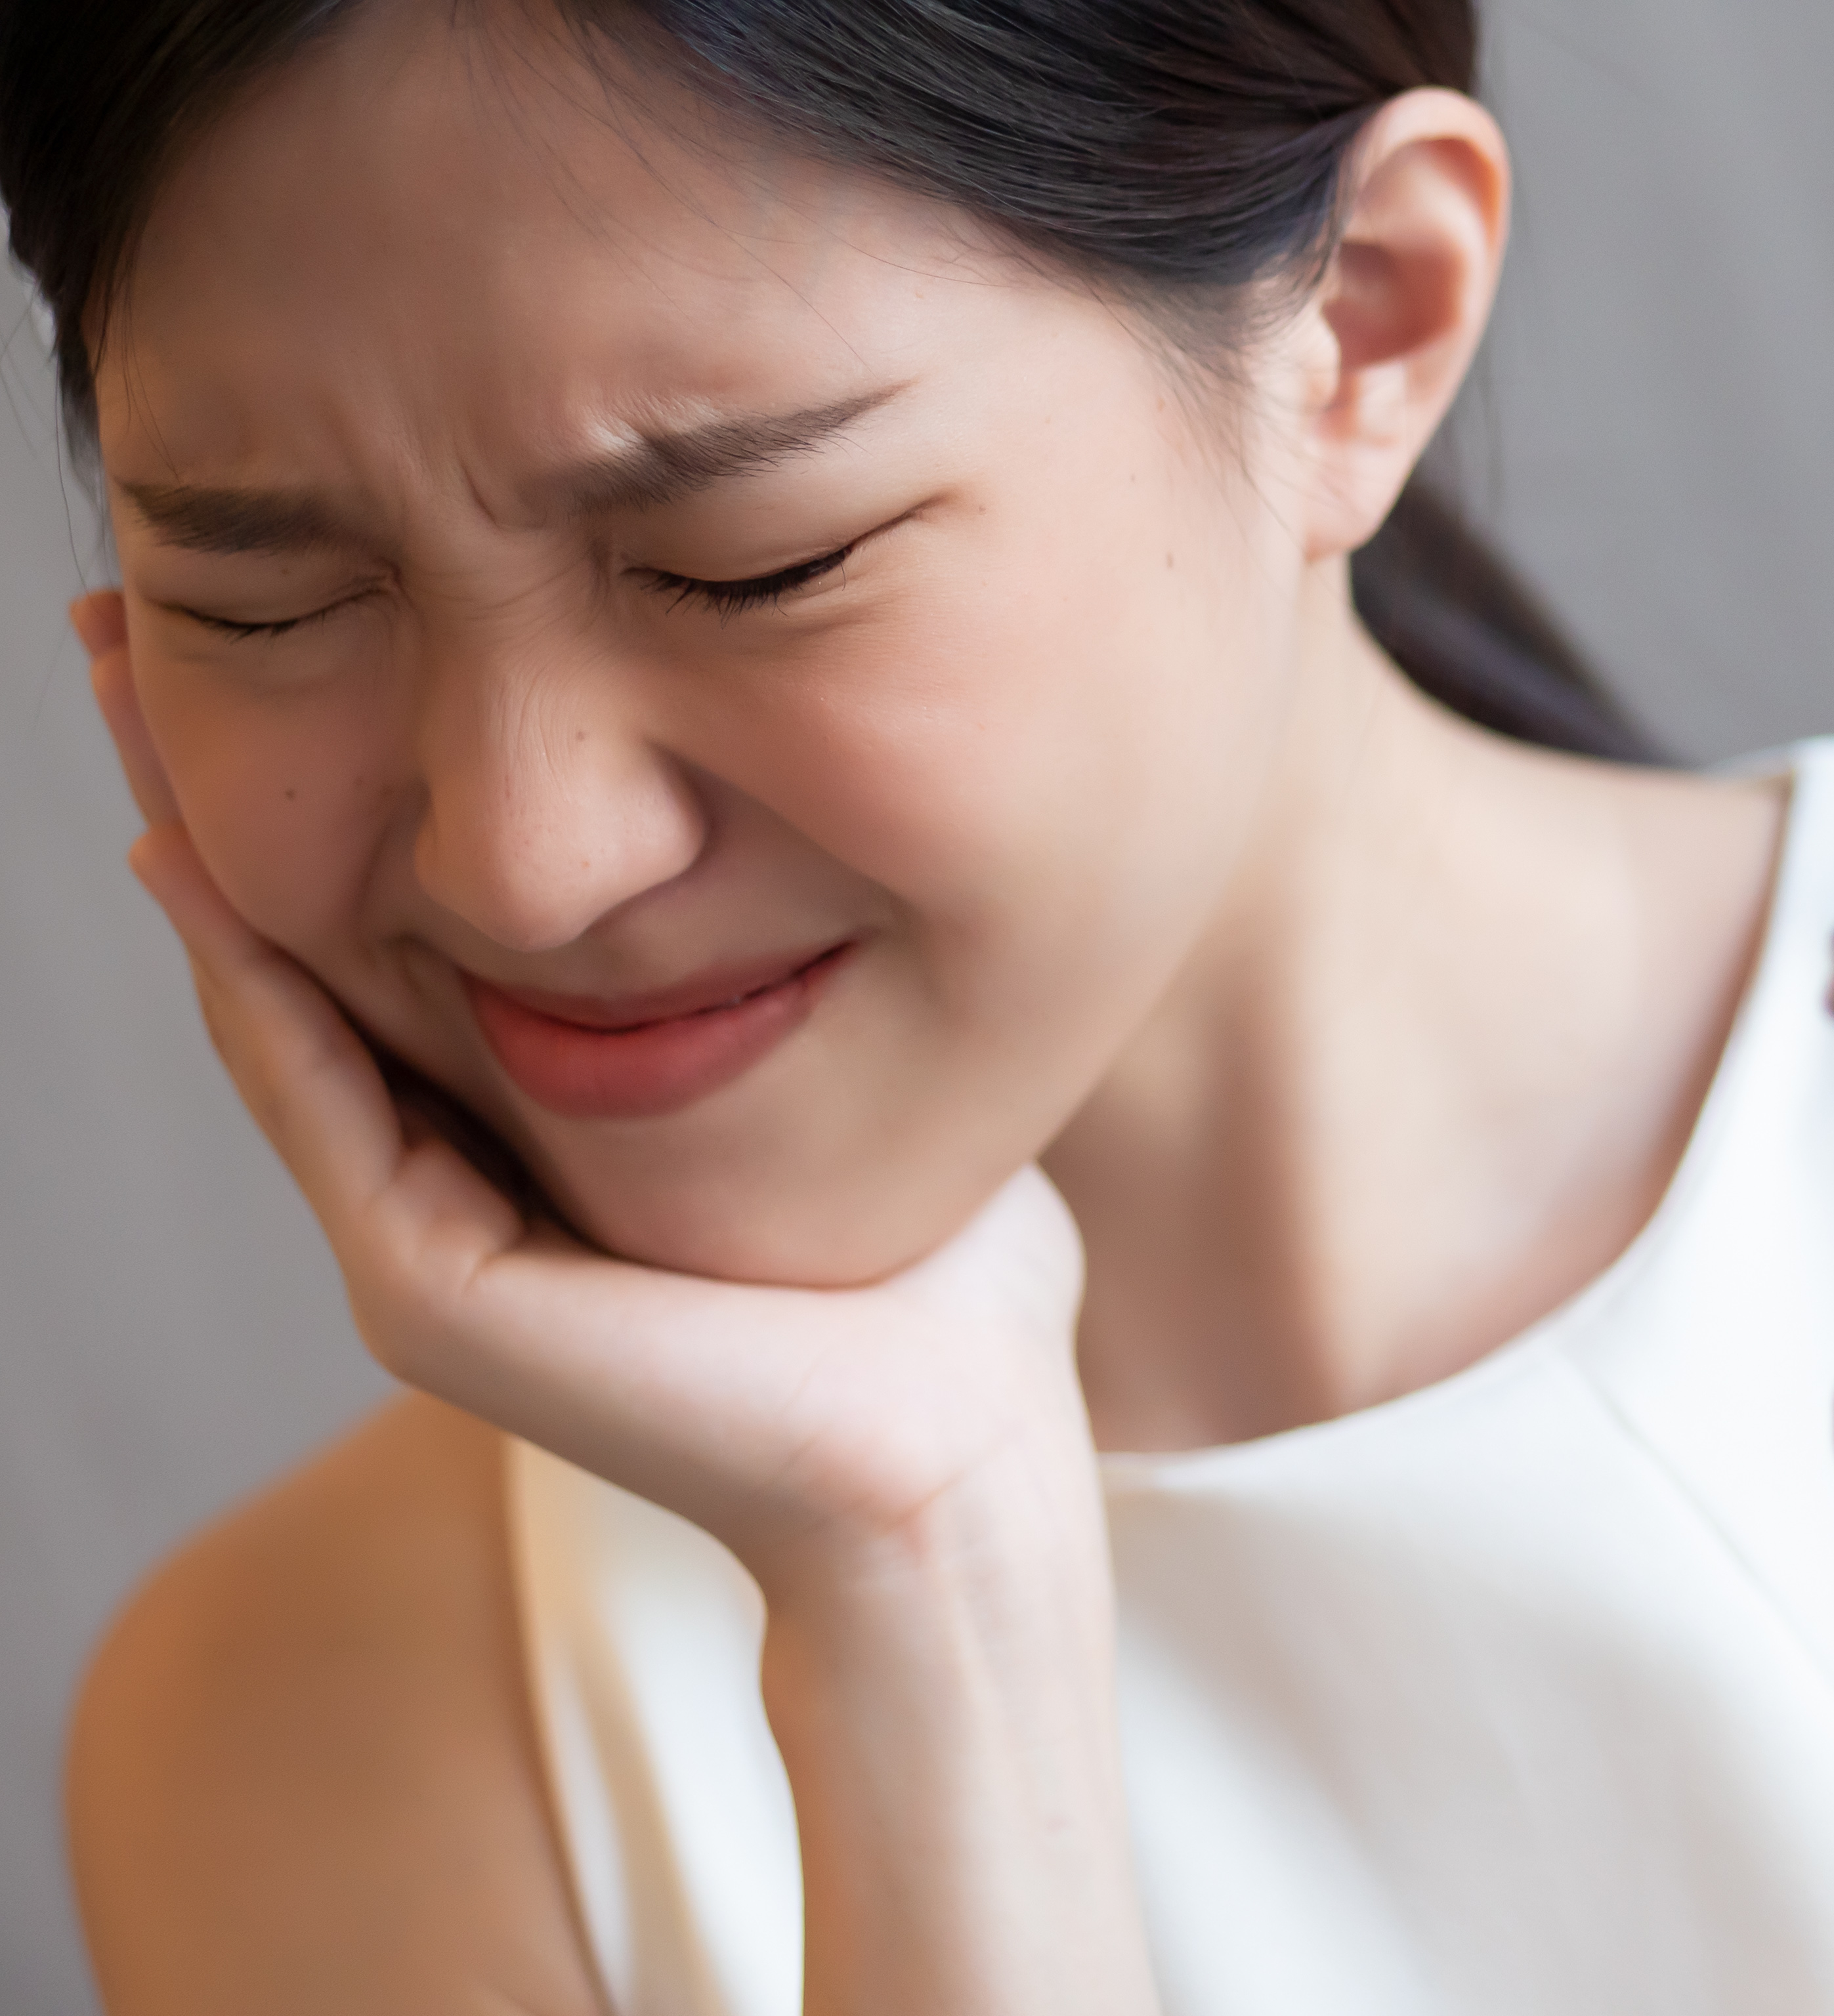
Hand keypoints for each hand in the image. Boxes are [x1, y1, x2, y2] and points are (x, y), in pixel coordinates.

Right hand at [75, 591, 1098, 1591]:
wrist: (956, 1450)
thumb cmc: (943, 1278)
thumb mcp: (846, 1079)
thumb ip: (784, 986)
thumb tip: (821, 839)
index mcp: (544, 1125)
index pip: (399, 921)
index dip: (332, 771)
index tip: (282, 600)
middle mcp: (462, 1175)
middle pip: (308, 936)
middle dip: (219, 772)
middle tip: (126, 606)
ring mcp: (428, 1242)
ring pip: (278, 1003)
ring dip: (198, 837)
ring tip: (124, 674)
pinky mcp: (436, 1294)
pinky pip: (321, 1103)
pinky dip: (256, 981)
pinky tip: (196, 857)